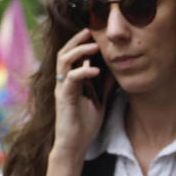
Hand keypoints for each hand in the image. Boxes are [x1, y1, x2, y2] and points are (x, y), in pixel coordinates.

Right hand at [52, 28, 110, 157]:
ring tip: (95, 47)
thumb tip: (114, 70)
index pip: (72, 54)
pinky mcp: (64, 99)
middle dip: (77, 39)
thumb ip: (103, 85)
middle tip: (92, 30)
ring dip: (79, 51)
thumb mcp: (99, 100)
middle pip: (64, 52)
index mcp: (71, 80)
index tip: (96, 32)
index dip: (82, 42)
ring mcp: (62, 89)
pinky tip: (96, 70)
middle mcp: (63, 82)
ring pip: (64, 61)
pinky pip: (70, 80)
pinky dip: (83, 72)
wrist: (75, 145)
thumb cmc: (85, 124)